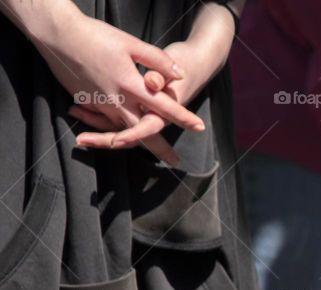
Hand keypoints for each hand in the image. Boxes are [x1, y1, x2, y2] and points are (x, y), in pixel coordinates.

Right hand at [20, 4, 204, 164]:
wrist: (58, 34)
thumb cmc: (96, 35)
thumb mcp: (131, 43)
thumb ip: (156, 60)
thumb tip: (179, 73)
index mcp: (131, 85)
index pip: (163, 107)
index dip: (183, 118)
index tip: (198, 127)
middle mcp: (116, 99)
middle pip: (142, 132)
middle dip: (159, 148)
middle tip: (174, 161)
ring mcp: (101, 103)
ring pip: (122, 130)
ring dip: (135, 142)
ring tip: (154, 152)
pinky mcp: (88, 101)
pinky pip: (105, 121)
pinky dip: (113, 127)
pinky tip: (119, 130)